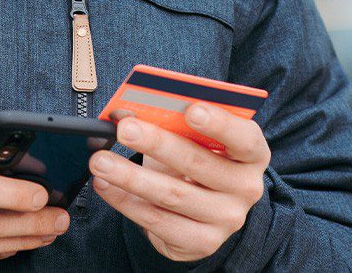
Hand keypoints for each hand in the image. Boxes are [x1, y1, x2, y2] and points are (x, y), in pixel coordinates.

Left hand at [89, 103, 269, 261]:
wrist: (202, 212)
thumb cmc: (195, 161)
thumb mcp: (190, 140)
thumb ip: (169, 123)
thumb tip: (124, 110)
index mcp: (251, 154)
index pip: (244, 138)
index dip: (219, 123)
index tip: (190, 109)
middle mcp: (246, 188)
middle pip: (198, 163)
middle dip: (156, 143)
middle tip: (124, 129)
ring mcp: (226, 219)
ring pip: (172, 194)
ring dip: (130, 176)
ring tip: (100, 160)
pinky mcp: (202, 242)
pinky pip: (158, 221)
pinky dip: (126, 202)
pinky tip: (105, 186)